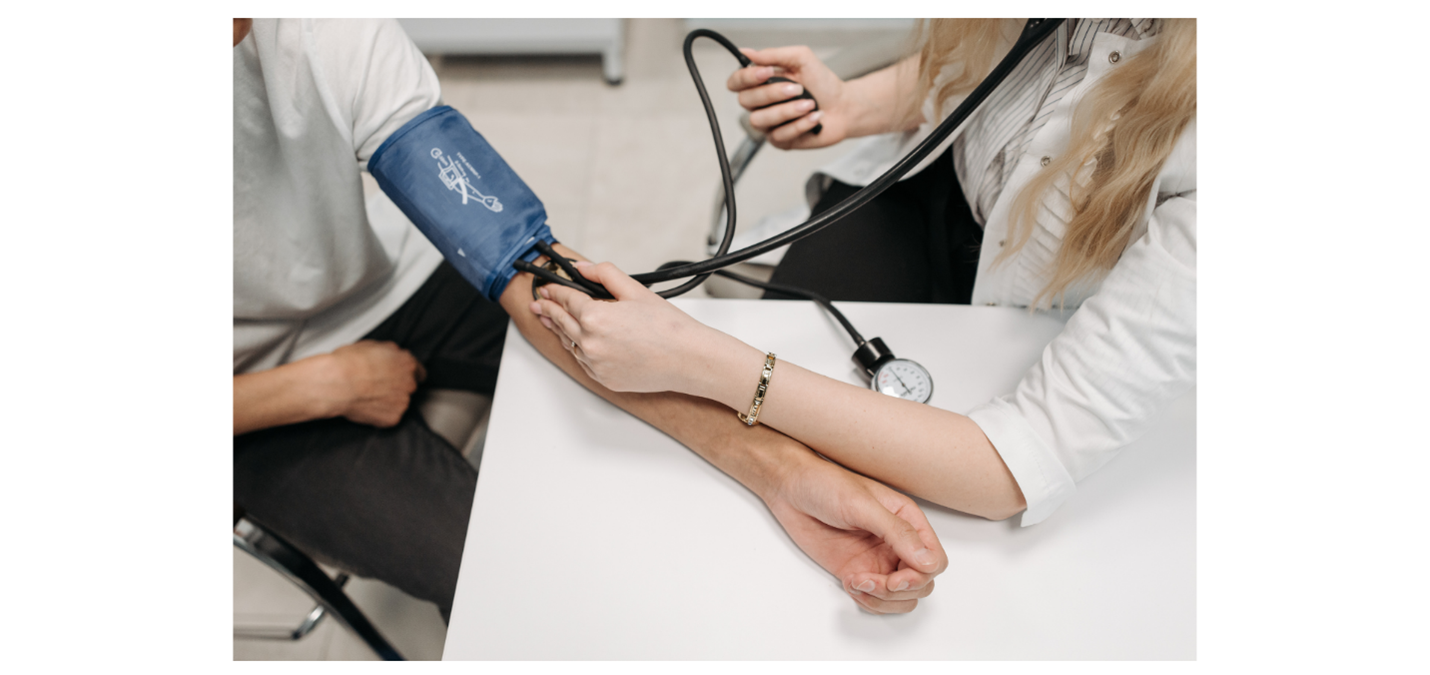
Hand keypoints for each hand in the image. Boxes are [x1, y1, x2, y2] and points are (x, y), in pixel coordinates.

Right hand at [321, 340, 425, 426]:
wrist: (336, 383)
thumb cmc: (348, 363)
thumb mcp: (373, 345)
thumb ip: (391, 352)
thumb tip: (393, 355)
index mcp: (407, 363)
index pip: (419, 372)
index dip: (407, 374)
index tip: (399, 377)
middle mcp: (410, 383)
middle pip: (409, 388)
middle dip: (397, 387)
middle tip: (377, 386)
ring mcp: (403, 402)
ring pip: (400, 403)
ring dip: (389, 401)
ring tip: (368, 396)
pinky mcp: (393, 418)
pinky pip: (390, 417)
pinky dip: (381, 414)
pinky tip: (367, 406)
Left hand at [529, 261, 733, 394]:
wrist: (688, 359)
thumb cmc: (668, 328)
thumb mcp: (635, 290)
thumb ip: (604, 274)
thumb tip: (582, 268)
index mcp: (595, 317)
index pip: (566, 300)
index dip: (554, 291)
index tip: (548, 288)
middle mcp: (590, 343)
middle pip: (561, 322)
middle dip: (548, 310)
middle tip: (538, 304)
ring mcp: (595, 364)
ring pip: (569, 344)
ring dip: (560, 330)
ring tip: (552, 321)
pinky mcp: (604, 379)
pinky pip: (583, 361)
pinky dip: (578, 349)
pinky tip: (577, 342)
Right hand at [727, 46, 849, 148]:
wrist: (844, 106)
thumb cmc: (823, 83)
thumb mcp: (801, 59)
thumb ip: (773, 55)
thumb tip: (747, 52)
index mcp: (760, 83)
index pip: (735, 82)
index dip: (746, 78)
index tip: (766, 72)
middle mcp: (760, 105)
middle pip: (745, 101)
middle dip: (773, 93)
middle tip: (798, 88)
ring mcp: (768, 124)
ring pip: (760, 120)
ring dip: (788, 111)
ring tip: (809, 104)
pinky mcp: (780, 141)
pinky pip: (779, 135)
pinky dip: (801, 124)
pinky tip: (814, 117)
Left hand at [767, 451, 948, 613]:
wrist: (791, 490)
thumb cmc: (826, 485)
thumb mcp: (863, 505)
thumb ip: (897, 533)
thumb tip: (928, 561)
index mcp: (908, 521)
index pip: (935, 561)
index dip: (920, 576)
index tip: (895, 578)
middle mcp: (897, 543)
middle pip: (921, 584)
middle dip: (898, 591)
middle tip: (869, 581)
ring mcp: (878, 559)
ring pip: (902, 598)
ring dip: (883, 600)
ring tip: (857, 582)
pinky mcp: (857, 572)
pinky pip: (876, 599)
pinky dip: (868, 601)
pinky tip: (850, 583)